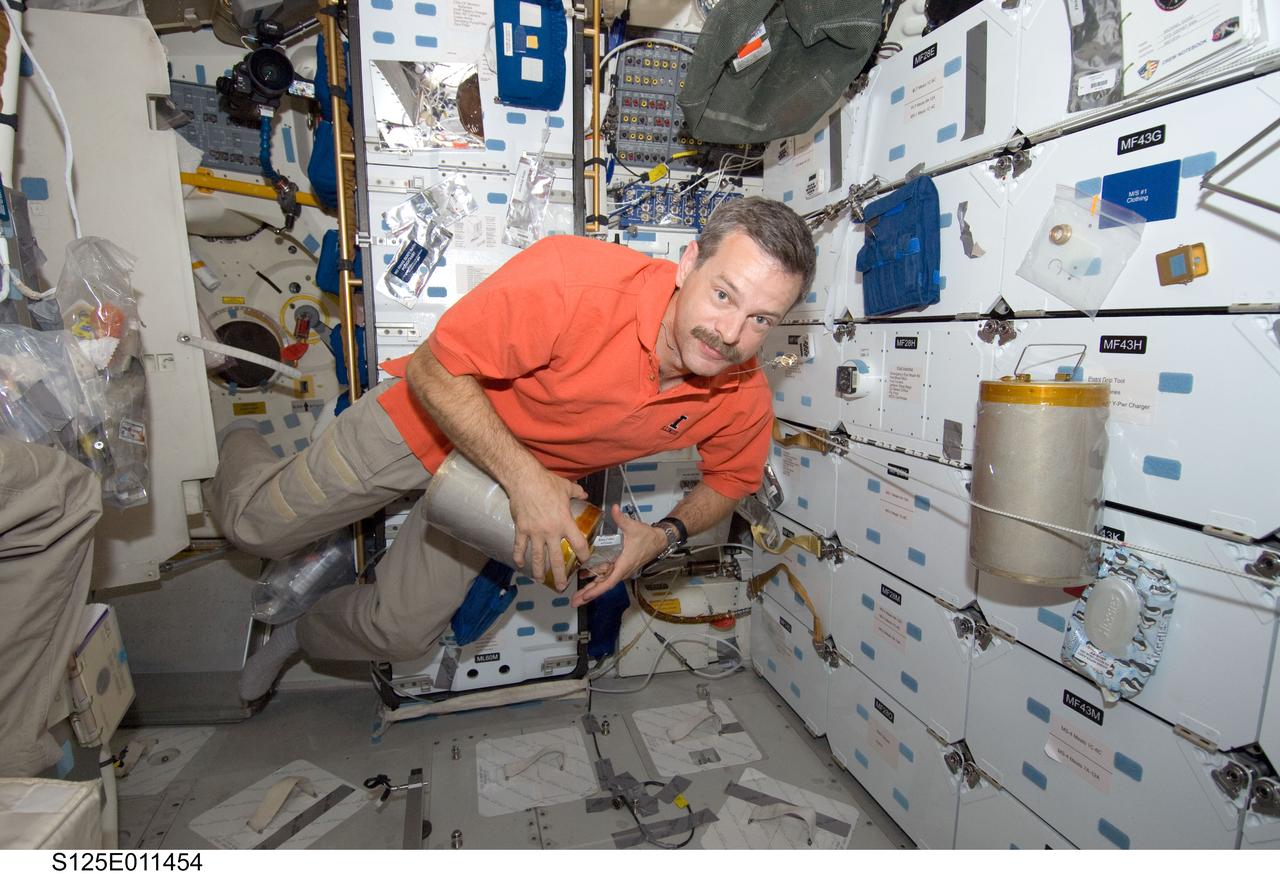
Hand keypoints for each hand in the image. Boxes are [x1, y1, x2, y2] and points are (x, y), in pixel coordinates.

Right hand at [506, 465, 590, 590]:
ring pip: (537, 557)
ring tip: (539, 580)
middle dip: (559, 575)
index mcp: (565, 522)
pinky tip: (519, 565)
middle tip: (561, 586)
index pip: (578, 544)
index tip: (585, 560)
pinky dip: (518, 556)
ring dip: (538, 570)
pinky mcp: (521, 529)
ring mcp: (535, 532)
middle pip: (557, 559)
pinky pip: (519, 547)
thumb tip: (584, 494)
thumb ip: (577, 493)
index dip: (584, 555)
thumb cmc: (547, 482)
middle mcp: (551, 531)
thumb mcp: (566, 487)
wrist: (524, 479)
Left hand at [570, 505, 668, 607]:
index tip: (585, 595)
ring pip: (603, 583)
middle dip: (588, 595)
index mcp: (624, 564)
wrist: (658, 540)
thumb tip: (614, 508)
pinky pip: (606, 577)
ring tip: (576, 597)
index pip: (609, 581)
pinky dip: (595, 581)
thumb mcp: (633, 527)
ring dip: (590, 590)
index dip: (596, 590)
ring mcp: (620, 570)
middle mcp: (621, 571)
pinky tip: (585, 580)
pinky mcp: (619, 567)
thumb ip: (621, 518)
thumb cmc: (647, 537)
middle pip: (603, 586)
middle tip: (574, 602)